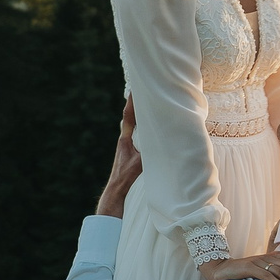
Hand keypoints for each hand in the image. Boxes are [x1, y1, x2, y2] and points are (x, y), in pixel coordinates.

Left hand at [96, 100, 142, 217]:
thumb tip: (163, 144)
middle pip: (130, 117)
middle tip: (140, 91)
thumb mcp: (139, 163)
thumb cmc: (126, 176)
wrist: (116, 188)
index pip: (128, 117)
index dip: (132, 103)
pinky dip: (140, 125)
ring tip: (144, 104)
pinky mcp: (129, 151)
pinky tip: (146, 125)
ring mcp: (126, 145)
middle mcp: (124, 139)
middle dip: (135, 104)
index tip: (135, 90)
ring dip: (137, 114)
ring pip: (132, 125)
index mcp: (125, 139)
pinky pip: (135, 133)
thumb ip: (149, 153)